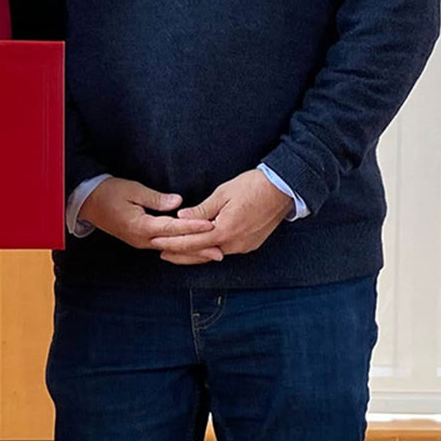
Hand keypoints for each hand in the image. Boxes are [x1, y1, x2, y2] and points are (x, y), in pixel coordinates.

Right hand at [80, 178, 214, 254]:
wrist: (88, 203)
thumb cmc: (109, 192)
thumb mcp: (132, 190)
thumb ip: (156, 198)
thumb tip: (178, 202)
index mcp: (140, 226)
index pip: (172, 228)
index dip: (193, 227)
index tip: (210, 225)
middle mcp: (142, 239)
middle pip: (175, 245)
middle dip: (198, 248)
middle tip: (220, 251)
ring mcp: (141, 242)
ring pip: (172, 249)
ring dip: (192, 251)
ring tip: (212, 253)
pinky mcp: (141, 241)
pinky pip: (165, 247)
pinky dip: (181, 248)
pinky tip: (193, 249)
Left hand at [151, 169, 291, 264]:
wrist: (283, 189)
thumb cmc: (252, 186)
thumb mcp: (222, 194)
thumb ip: (201, 210)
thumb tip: (181, 218)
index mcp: (224, 231)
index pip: (191, 242)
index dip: (172, 243)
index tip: (157, 243)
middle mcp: (234, 244)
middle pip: (201, 254)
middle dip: (180, 254)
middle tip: (161, 253)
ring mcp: (244, 246)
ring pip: (213, 254)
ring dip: (195, 253)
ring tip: (178, 252)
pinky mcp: (251, 244)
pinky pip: (226, 251)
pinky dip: (211, 250)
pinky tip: (202, 247)